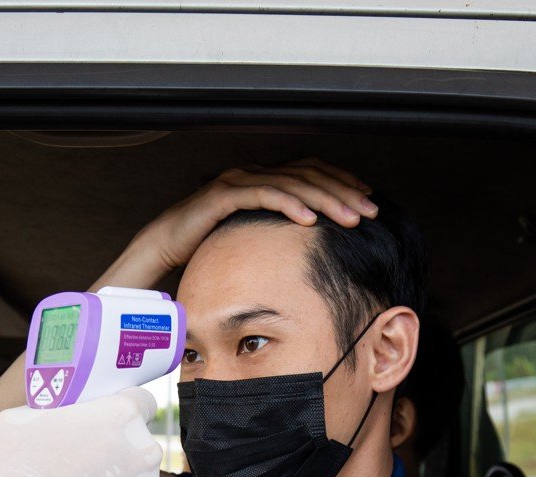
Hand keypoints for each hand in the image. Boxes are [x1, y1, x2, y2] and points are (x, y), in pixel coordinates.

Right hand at [0, 388, 163, 476]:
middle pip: (138, 449)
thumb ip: (55, 412)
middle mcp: (142, 456)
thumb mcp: (18, 420)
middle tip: (81, 469)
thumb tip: (57, 415)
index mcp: (121, 417)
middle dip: (116, 456)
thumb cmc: (9, 474)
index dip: (122, 411)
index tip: (108, 423)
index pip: (142, 402)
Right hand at [121, 158, 377, 276]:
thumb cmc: (209, 243)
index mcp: (265, 179)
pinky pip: (263, 195)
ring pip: (292, 183)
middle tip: (371, 210)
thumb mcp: (255, 235)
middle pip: (309, 175)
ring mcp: (239, 181)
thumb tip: (315, 243)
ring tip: (350, 217)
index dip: (343, 183)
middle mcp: (255, 173)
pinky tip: (309, 219)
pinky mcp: (223, 194)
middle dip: (344, 192)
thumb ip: (280, 232)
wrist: (165, 245)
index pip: (312, 172)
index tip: (369, 201)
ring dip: (325, 200)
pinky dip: (289, 205)